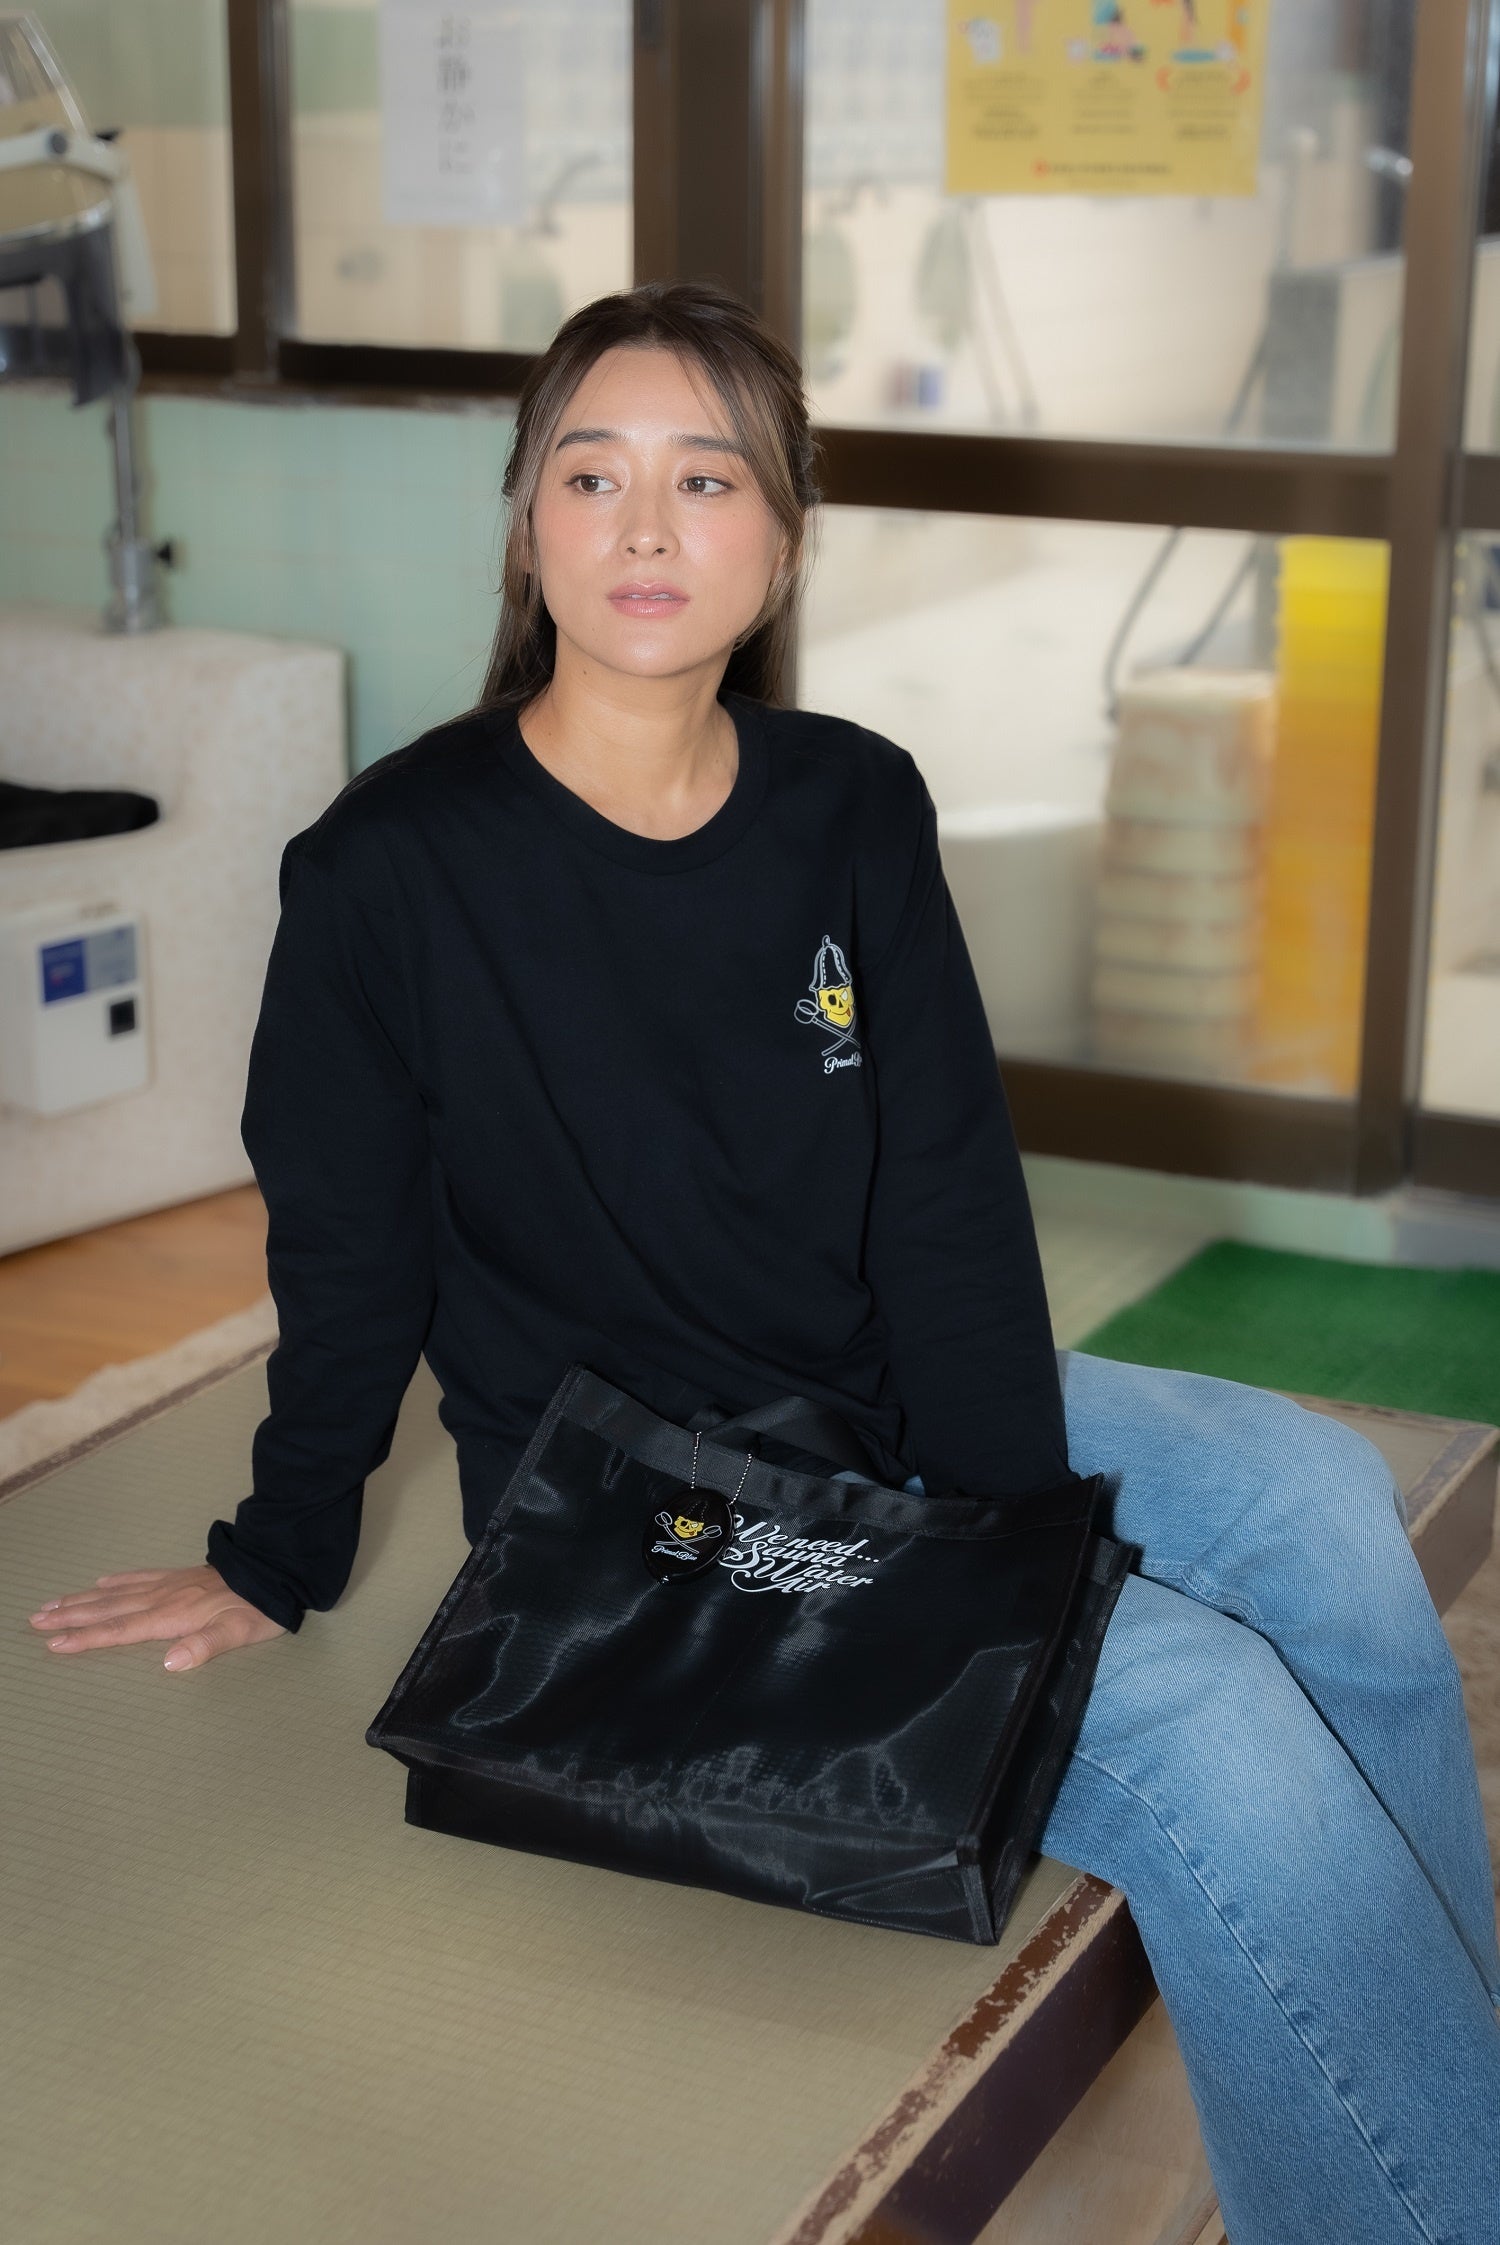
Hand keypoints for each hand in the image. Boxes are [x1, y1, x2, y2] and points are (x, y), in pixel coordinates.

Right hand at [27, 1564, 287, 1669]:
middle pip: (108, 1609)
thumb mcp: (241, 1632)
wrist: (278, 1568)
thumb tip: (170, 1662)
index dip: (87, 1638)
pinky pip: (140, 1576)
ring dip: (83, 1600)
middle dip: (70, 1617)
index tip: (54, 1643)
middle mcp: (164, 1598)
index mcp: (174, 1616)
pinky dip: (117, 1580)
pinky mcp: (181, 1575)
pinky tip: (101, 1582)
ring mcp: (170, 1584)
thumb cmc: (261, 1607)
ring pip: (116, 1593)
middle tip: (34, 1620)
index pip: (121, 1630)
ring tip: (52, 1603)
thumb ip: (206, 1646)